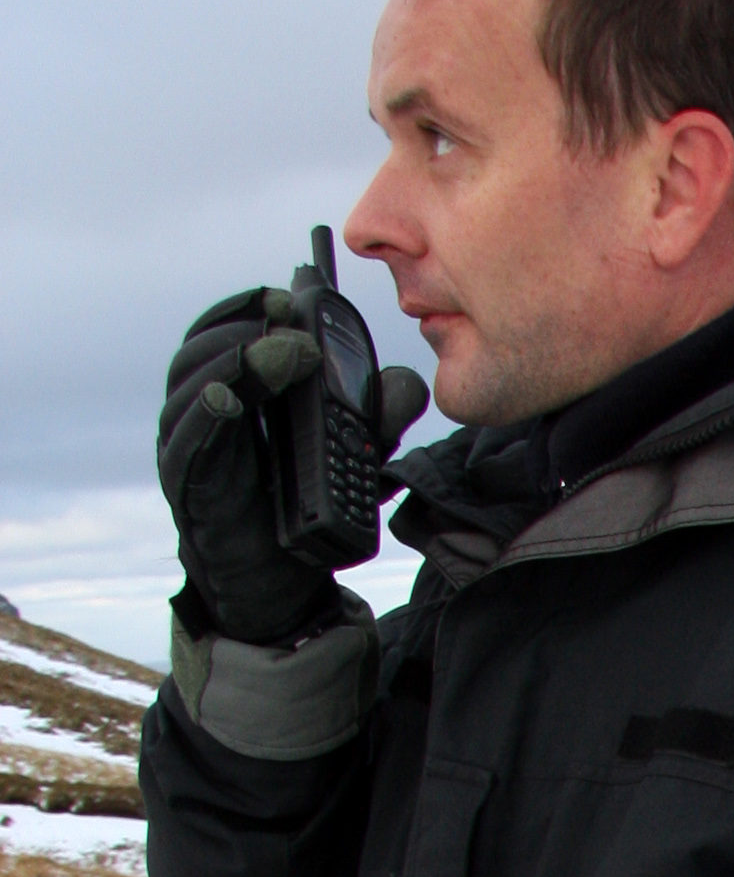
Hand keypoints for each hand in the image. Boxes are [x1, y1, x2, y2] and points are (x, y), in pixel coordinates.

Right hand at [157, 293, 426, 643]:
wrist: (284, 581)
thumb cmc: (308, 504)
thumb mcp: (356, 455)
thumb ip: (378, 418)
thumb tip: (404, 381)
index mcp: (237, 388)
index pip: (229, 327)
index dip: (253, 305)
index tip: (290, 295)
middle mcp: (205, 408)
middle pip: (204, 346)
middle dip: (244, 324)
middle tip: (289, 322)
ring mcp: (190, 444)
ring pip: (190, 384)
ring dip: (232, 358)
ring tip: (282, 354)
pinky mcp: (188, 484)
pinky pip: (187, 444)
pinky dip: (205, 417)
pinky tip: (228, 399)